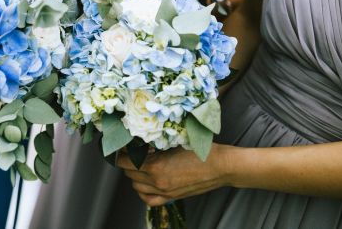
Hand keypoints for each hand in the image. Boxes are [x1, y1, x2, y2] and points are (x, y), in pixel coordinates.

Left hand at [117, 144, 234, 205]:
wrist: (220, 166)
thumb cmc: (200, 150)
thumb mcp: (174, 141)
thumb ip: (154, 144)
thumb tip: (139, 141)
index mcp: (156, 166)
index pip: (125, 162)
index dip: (121, 153)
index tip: (123, 146)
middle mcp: (157, 182)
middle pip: (129, 173)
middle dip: (128, 162)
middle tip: (133, 152)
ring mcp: (164, 192)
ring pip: (136, 186)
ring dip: (135, 174)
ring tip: (142, 164)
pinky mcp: (171, 197)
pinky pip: (148, 199)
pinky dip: (143, 190)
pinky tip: (146, 181)